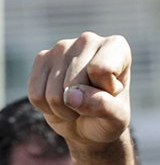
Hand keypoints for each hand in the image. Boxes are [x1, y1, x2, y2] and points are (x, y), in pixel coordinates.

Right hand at [29, 33, 132, 148]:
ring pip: (54, 93)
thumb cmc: (109, 118)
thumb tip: (71, 96)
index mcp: (117, 47)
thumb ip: (104, 106)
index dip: (106, 91)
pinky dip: (48, 108)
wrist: (89, 125)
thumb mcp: (118, 119)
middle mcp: (88, 40)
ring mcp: (61, 46)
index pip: (102, 70)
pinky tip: (61, 101)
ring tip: (77, 105)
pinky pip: (36, 94)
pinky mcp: (42, 57)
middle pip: (74, 83)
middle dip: (82, 106)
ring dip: (65, 110)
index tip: (112, 93)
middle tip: (92, 105)